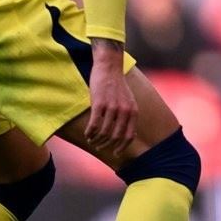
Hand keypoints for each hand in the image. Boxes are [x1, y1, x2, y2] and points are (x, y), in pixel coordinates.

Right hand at [84, 40, 136, 155]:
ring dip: (96, 140)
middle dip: (107, 145)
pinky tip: (87, 134)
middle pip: (115, 137)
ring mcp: (112, 107)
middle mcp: (125, 111)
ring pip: (104, 132)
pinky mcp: (99, 103)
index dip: (122, 147)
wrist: (109, 67)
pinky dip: (90, 132)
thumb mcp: (129, 101)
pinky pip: (94, 124)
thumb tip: (129, 134)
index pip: (129, 136)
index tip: (115, 153)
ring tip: (91, 141)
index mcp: (133, 111)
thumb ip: (129, 116)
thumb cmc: (117, 85)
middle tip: (99, 147)